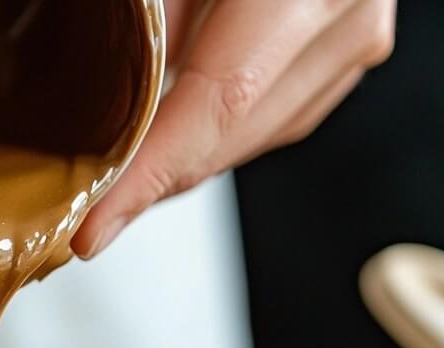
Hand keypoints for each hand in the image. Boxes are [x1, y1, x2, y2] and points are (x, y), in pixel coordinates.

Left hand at [73, 0, 395, 259]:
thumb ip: (151, 11)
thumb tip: (107, 97)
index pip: (218, 104)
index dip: (150, 176)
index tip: (94, 229)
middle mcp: (346, 12)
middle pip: (234, 134)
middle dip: (153, 179)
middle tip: (85, 211)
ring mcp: (358, 34)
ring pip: (254, 136)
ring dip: (181, 162)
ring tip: (116, 181)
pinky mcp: (351, 46)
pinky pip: (275, 115)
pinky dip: (215, 134)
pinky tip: (170, 142)